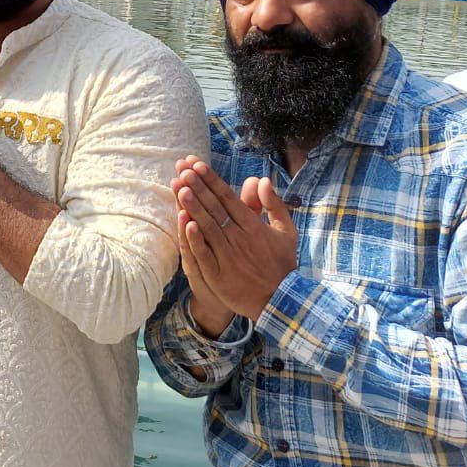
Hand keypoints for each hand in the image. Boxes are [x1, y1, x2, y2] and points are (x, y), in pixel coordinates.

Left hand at [175, 156, 298, 322]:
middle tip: (183, 169)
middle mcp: (240, 239)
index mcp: (254, 227)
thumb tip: (262, 179)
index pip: (228, 198)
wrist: (281, 300)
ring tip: (179, 187)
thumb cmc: (282, 263)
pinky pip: (204, 253)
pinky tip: (184, 222)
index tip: (198, 165)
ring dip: (193, 206)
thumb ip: (274, 205)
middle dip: (198, 187)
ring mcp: (228, 257)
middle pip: (215, 208)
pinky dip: (195, 238)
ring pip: (207, 227)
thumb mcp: (286, 232)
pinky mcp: (218, 275)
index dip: (212, 181)